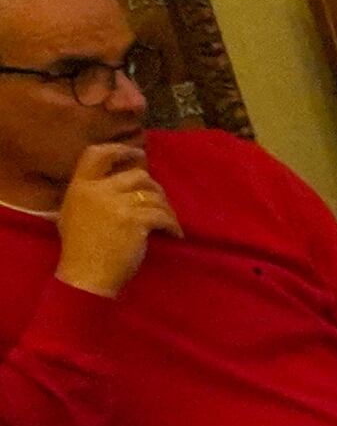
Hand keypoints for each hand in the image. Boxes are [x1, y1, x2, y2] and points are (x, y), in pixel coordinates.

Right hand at [52, 140, 171, 296]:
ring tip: (168, 222)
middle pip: (137, 174)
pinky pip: (163, 215)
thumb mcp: (72, 214)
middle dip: (154, 187)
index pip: (96, 154)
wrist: (85, 275)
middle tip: (159, 202)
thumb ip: (89, 195)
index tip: (138, 153)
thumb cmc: (79, 249)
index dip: (120, 149)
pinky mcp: (136, 220)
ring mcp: (117, 204)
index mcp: (80, 186)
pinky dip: (173, 225)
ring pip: (154, 194)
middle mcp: (98, 190)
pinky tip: (175, 235)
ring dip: (166, 208)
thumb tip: (114, 183)